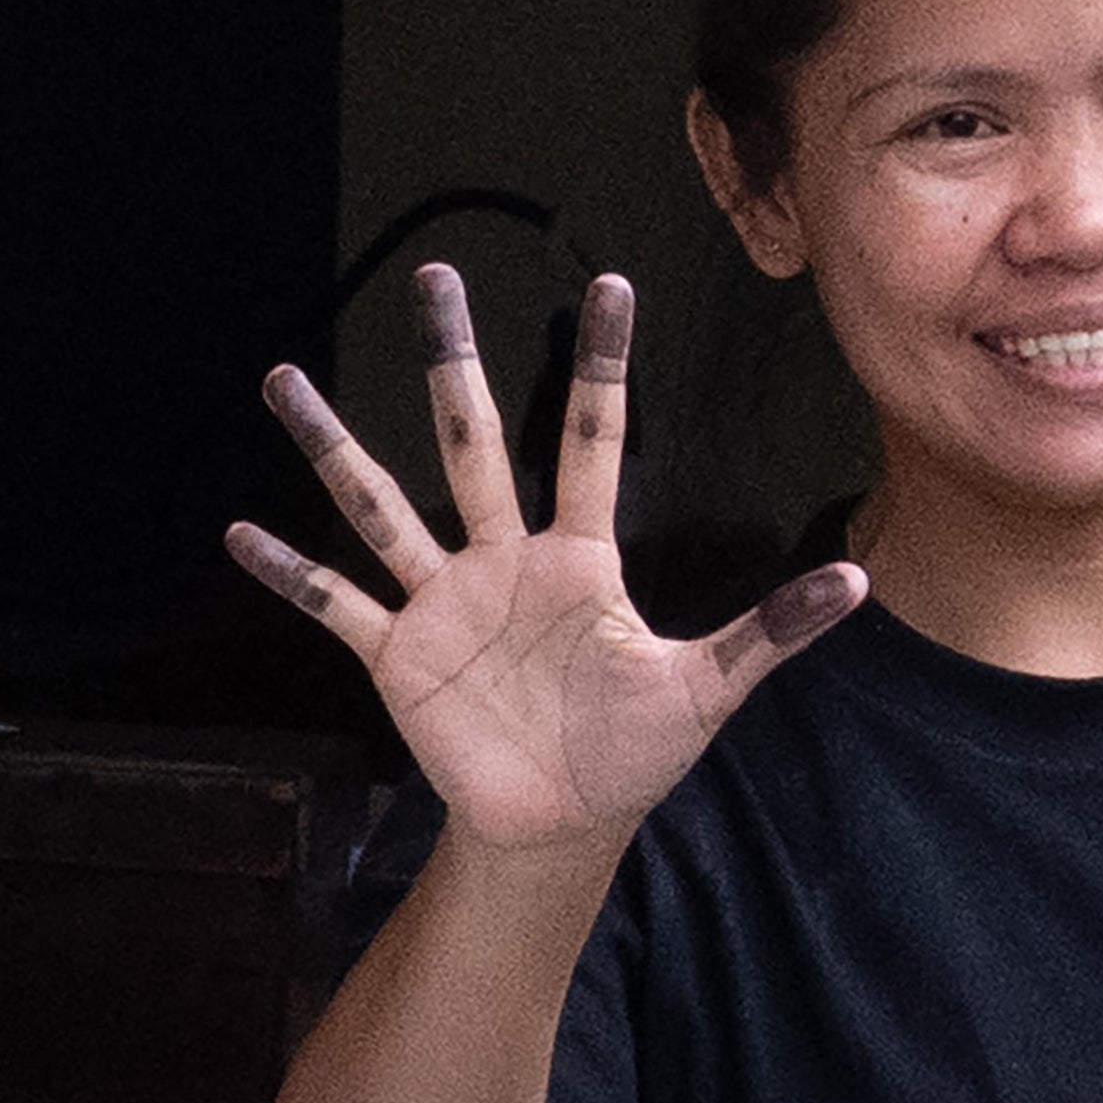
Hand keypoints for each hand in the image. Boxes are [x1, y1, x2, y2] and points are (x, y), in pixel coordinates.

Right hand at [226, 265, 864, 852]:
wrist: (562, 826)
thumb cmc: (632, 751)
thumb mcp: (709, 688)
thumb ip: (772, 631)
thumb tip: (862, 584)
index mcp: (577, 556)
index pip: (590, 440)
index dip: (600, 367)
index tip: (608, 285)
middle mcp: (502, 558)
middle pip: (469, 440)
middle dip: (451, 361)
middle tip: (434, 276)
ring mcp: (443, 600)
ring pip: (380, 506)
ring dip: (332, 448)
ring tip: (283, 381)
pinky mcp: (398, 654)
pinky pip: (336, 603)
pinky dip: (291, 573)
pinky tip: (240, 535)